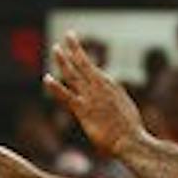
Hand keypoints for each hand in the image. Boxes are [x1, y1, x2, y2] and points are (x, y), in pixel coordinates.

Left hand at [43, 33, 144, 157]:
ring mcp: (91, 97)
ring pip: (74, 74)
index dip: (85, 60)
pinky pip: (66, 96)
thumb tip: (115, 99)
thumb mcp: (126, 111)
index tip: (78, 52)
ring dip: (64, 61)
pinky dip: (55, 87)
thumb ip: (116, 102)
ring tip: (56, 48)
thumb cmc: (131, 132)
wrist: (131, 141)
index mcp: (111, 86)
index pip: (95, 71)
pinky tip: (46, 78)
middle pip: (85, 64)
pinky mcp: (83, 110)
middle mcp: (100, 87)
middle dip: (75, 49)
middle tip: (68, 36)